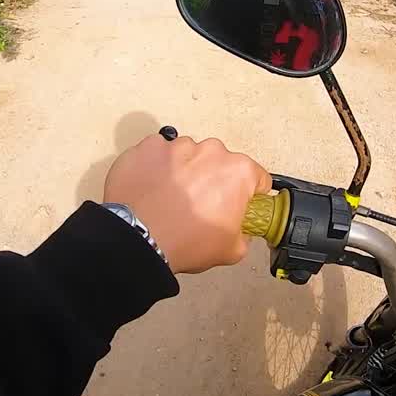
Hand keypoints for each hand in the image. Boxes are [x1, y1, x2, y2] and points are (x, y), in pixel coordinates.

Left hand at [103, 134, 269, 273]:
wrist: (139, 238)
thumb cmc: (187, 242)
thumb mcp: (231, 250)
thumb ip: (243, 233)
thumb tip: (239, 229)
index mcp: (238, 171)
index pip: (257, 178)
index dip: (249, 194)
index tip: (237, 206)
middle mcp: (210, 150)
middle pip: (220, 162)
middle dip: (214, 180)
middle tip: (200, 206)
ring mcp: (177, 145)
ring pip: (188, 155)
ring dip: (184, 172)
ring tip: (170, 199)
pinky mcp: (148, 147)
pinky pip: (159, 154)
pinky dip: (157, 168)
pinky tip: (151, 190)